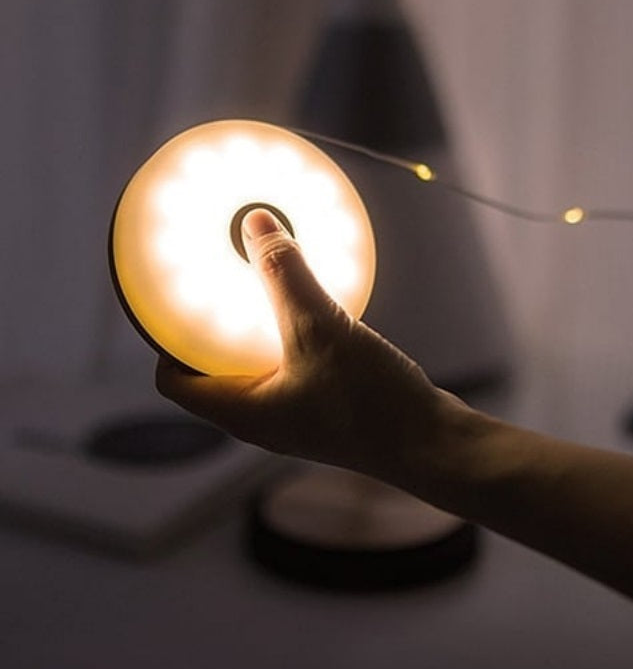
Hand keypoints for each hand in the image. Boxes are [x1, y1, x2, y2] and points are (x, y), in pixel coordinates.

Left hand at [156, 208, 459, 485]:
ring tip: (271, 284)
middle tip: (221, 278)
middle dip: (214, 325)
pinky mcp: (331, 408)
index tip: (174, 296)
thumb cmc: (370, 403)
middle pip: (213, 370)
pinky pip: (297, 366)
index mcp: (241, 412)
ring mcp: (298, 416)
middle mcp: (262, 419)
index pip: (173, 380)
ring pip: (259, 366)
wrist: (432, 445)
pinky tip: (322, 306)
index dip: (164, 339)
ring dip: (259, 328)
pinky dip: (298, 335)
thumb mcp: (320, 328)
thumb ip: (285, 275)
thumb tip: (254, 223)